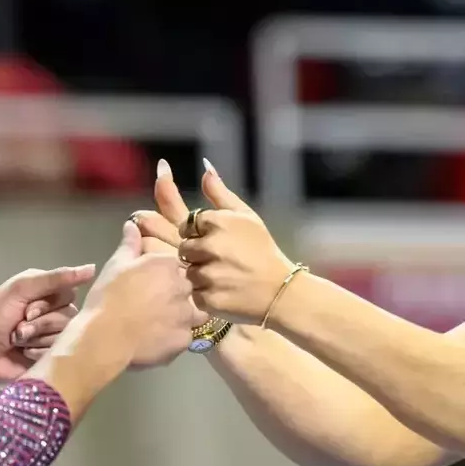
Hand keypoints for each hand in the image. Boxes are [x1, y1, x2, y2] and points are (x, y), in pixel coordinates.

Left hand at [0, 263, 96, 384]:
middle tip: (20, 326)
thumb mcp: (22, 289)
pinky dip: (38, 352)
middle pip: (70, 316)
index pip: (70, 294)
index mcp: (46, 295)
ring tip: (19, 341)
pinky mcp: (50, 358)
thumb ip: (56, 278)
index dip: (51, 303)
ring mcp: (52, 338)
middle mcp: (53, 314)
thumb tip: (93, 268)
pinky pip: (58, 352)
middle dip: (42, 322)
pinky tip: (24, 354)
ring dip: (37, 338)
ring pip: (65, 335)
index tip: (28, 308)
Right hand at [83, 220, 200, 367]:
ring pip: (193, 313)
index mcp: (168, 264)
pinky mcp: (185, 339)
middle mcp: (184, 286)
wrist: (104, 337)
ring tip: (159, 325)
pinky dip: (175, 338)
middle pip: (187, 288)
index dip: (164, 276)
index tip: (150, 285)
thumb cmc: (107, 297)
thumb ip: (129, 244)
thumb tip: (132, 224)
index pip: (176, 266)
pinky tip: (158, 340)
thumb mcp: (115, 265)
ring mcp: (187, 314)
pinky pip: (185, 336)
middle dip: (175, 295)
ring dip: (181, 316)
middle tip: (153, 306)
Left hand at [144, 159, 296, 323]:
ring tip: (224, 276)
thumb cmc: (262, 250)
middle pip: (183, 248)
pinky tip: (224, 291)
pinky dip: (205, 294)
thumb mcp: (246, 216)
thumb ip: (220, 193)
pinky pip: (193, 293)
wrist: (281, 290)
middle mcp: (211, 247)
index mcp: (218, 223)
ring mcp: (209, 274)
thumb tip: (205, 167)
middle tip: (221, 260)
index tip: (214, 240)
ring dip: (200, 275)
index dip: (198, 233)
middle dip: (197, 254)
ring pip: (187, 272)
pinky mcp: (208, 298)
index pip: (187, 224)